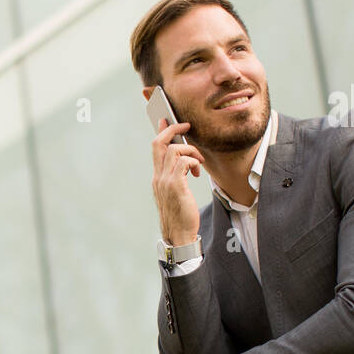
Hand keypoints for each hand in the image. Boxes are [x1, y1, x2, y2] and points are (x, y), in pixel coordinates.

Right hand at [152, 120, 205, 244]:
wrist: (179, 234)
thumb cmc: (181, 214)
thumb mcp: (176, 192)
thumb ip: (177, 176)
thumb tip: (186, 163)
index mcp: (157, 177)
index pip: (155, 147)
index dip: (161, 131)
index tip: (167, 120)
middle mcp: (158, 177)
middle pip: (159, 143)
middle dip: (173, 129)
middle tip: (186, 126)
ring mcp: (165, 181)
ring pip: (173, 150)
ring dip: (190, 150)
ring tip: (199, 161)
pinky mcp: (176, 186)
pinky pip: (183, 162)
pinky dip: (193, 161)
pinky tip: (198, 170)